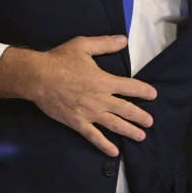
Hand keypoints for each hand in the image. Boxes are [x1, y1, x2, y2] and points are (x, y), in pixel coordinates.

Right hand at [0, 35, 156, 156]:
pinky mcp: (77, 123)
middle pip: (126, 109)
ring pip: (115, 125)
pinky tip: (114, 152)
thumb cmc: (59, 60)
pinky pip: (94, 136)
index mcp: (104, 81)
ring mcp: (90, 113)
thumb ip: (105, 43)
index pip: (130, 87)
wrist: (38, 77)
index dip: (144, 91)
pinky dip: (105, 145)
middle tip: (150, 122)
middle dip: (140, 116)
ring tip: (141, 136)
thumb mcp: (83, 46)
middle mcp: (101, 99)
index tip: (153, 95)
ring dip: (129, 131)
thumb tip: (124, 40)